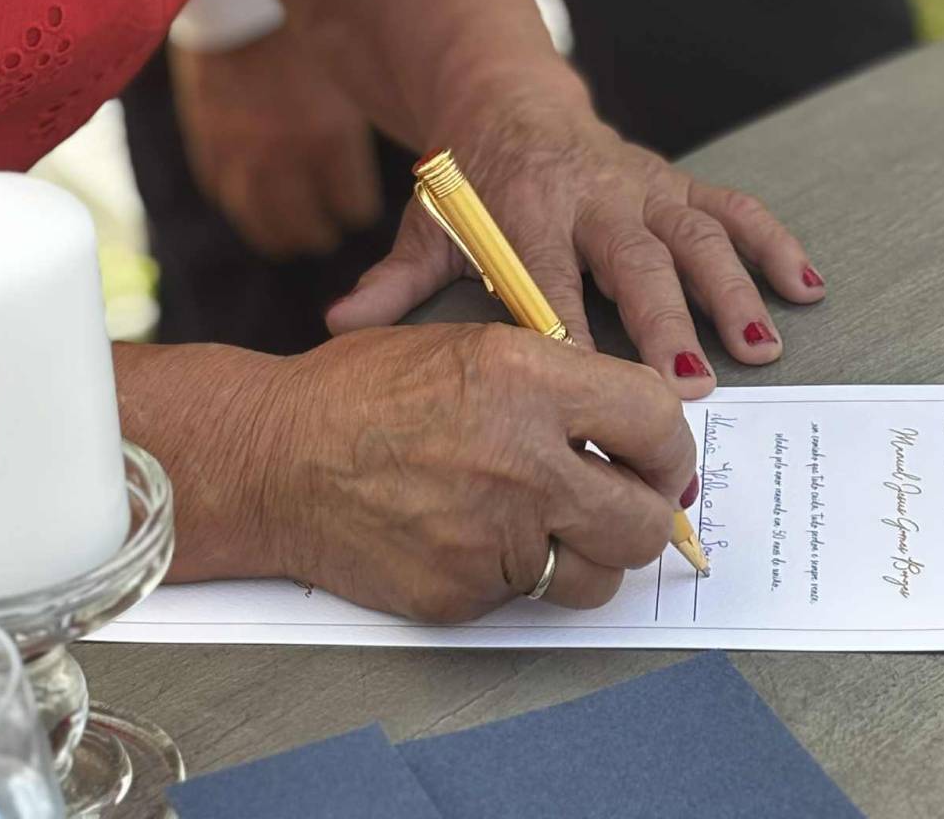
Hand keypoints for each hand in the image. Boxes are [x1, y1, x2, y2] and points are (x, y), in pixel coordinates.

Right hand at [160, 324, 696, 621]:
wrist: (274, 456)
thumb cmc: (363, 390)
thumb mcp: (470, 345)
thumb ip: (556, 381)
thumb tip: (630, 419)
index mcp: (528, 377)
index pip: (656, 418)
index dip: (668, 445)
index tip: (660, 456)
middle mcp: (522, 458)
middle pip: (645, 517)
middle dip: (648, 513)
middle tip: (629, 503)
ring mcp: (493, 535)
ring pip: (599, 573)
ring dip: (591, 554)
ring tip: (556, 526)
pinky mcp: (463, 593)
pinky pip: (528, 598)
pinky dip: (518, 575)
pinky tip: (484, 540)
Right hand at [168, 26, 383, 256]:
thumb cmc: (307, 25)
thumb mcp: (348, 71)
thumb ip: (357, 124)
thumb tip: (388, 152)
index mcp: (328, 135)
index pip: (353, 207)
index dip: (358, 209)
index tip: (359, 207)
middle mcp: (284, 155)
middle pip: (308, 229)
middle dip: (323, 232)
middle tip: (330, 231)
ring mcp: (240, 155)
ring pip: (263, 224)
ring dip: (283, 234)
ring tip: (296, 237)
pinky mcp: (207, 144)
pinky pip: (225, 194)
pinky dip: (242, 202)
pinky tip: (255, 200)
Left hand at [326, 79, 824, 394]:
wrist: (510, 105)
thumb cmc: (472, 187)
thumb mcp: (429, 228)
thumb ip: (393, 282)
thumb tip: (339, 327)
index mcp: (524, 211)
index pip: (545, 275)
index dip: (568, 328)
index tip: (589, 386)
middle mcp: (591, 195)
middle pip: (632, 261)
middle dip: (665, 319)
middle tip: (691, 383)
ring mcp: (642, 186)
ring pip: (695, 235)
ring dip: (732, 289)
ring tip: (762, 347)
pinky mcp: (676, 181)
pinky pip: (734, 206)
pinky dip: (772, 242)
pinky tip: (806, 286)